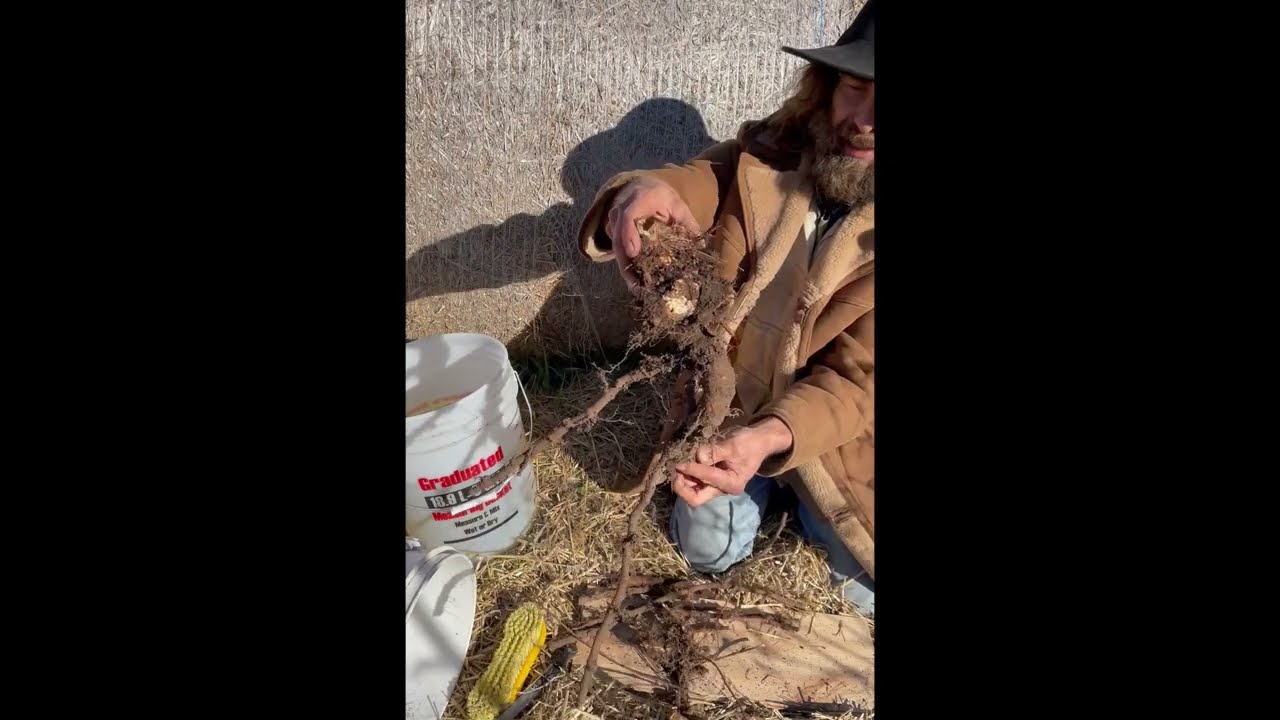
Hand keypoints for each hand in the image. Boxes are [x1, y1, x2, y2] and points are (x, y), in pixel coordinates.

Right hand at [605, 177, 699, 289]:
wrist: (639, 188)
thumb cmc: (660, 197)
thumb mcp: (676, 204)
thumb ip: (687, 222)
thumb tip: (700, 244)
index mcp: (638, 199)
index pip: (628, 215)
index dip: (628, 233)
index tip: (633, 252)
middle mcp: (620, 211)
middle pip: (618, 237)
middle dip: (625, 262)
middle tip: (636, 284)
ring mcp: (614, 223)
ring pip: (616, 248)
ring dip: (625, 269)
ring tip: (637, 288)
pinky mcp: (614, 234)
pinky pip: (619, 252)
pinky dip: (627, 267)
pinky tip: (637, 283)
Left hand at [672, 417, 793, 507]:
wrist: (757, 442)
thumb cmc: (748, 443)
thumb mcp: (733, 445)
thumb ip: (715, 452)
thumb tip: (699, 457)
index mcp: (732, 483)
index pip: (708, 480)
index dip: (692, 471)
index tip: (680, 464)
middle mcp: (722, 489)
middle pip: (696, 498)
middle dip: (682, 488)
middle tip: (676, 472)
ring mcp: (715, 486)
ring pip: (692, 491)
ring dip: (683, 480)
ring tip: (678, 465)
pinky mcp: (711, 480)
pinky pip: (694, 483)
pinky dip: (686, 475)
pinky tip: (684, 464)